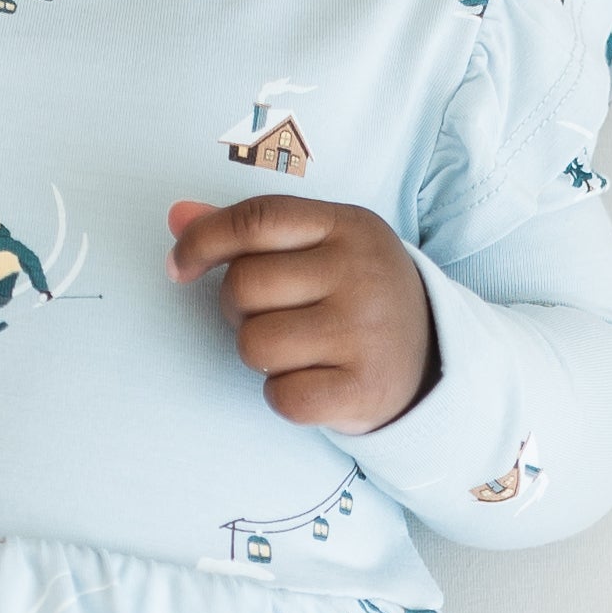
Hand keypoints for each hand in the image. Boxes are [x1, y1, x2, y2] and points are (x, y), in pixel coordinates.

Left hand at [164, 194, 437, 434]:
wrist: (435, 357)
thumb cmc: (357, 295)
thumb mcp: (320, 246)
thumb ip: (249, 232)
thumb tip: (176, 216)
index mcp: (347, 226)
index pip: (257, 220)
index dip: (203, 241)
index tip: (179, 267)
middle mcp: (360, 272)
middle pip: (244, 286)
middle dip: (238, 309)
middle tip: (272, 316)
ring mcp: (366, 331)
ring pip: (254, 345)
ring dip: (261, 355)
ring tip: (296, 350)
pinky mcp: (364, 388)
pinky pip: (282, 396)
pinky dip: (284, 396)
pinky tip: (312, 381)